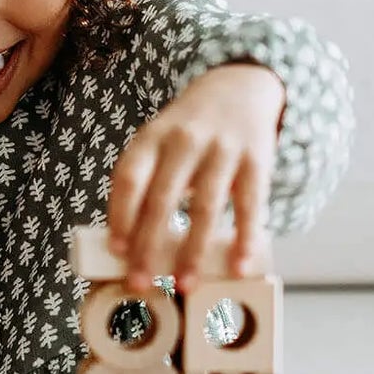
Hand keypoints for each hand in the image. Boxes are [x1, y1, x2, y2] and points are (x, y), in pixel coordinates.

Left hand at [107, 62, 283, 291]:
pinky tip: (237, 265)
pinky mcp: (256, 159)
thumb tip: (127, 244)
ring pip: (205, 207)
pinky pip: (250, 204)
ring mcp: (222, 149)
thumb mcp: (156, 143)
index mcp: (150, 139)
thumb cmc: (186, 131)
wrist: (239, 88)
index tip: (116, 251)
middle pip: (162, 199)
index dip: (120, 216)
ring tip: (184, 286)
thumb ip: (142, 182)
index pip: (128, 179)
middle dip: (149, 247)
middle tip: (141, 284)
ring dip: (193, 252)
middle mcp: (184, 141)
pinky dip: (244, 238)